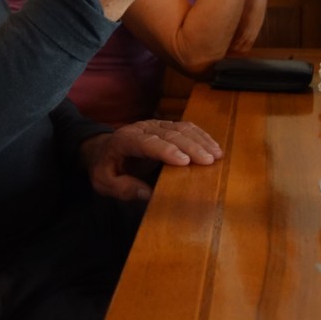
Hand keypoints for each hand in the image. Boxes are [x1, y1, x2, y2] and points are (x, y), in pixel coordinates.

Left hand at [80, 119, 222, 201]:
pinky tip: (213, 146)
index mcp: (124, 140)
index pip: (147, 143)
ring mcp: (155, 125)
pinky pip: (185, 127)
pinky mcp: (165, 126)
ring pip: (180, 128)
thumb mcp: (104, 183)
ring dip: (200, 140)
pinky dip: (201, 136)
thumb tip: (147, 194)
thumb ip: (123, 188)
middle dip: (191, 146)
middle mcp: (141, 128)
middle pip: (169, 134)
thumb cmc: (105, 168)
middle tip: (209, 161)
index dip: (166, 151)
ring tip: (217, 154)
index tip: (184, 161)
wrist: (103, 150)